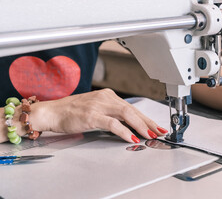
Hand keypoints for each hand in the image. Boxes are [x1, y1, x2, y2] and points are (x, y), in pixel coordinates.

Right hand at [25, 89, 167, 142]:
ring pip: (126, 114)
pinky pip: (112, 123)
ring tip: (149, 135)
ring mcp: (98, 105)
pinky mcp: (91, 115)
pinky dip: (124, 130)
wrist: (52, 112)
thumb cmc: (72, 112)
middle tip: (159, 131)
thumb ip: (111, 114)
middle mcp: (105, 98)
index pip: (131, 107)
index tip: (155, 126)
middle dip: (148, 122)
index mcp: (108, 96)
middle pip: (132, 110)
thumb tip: (128, 125)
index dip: (145, 118)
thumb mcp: (95, 109)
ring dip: (140, 125)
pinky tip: (131, 137)